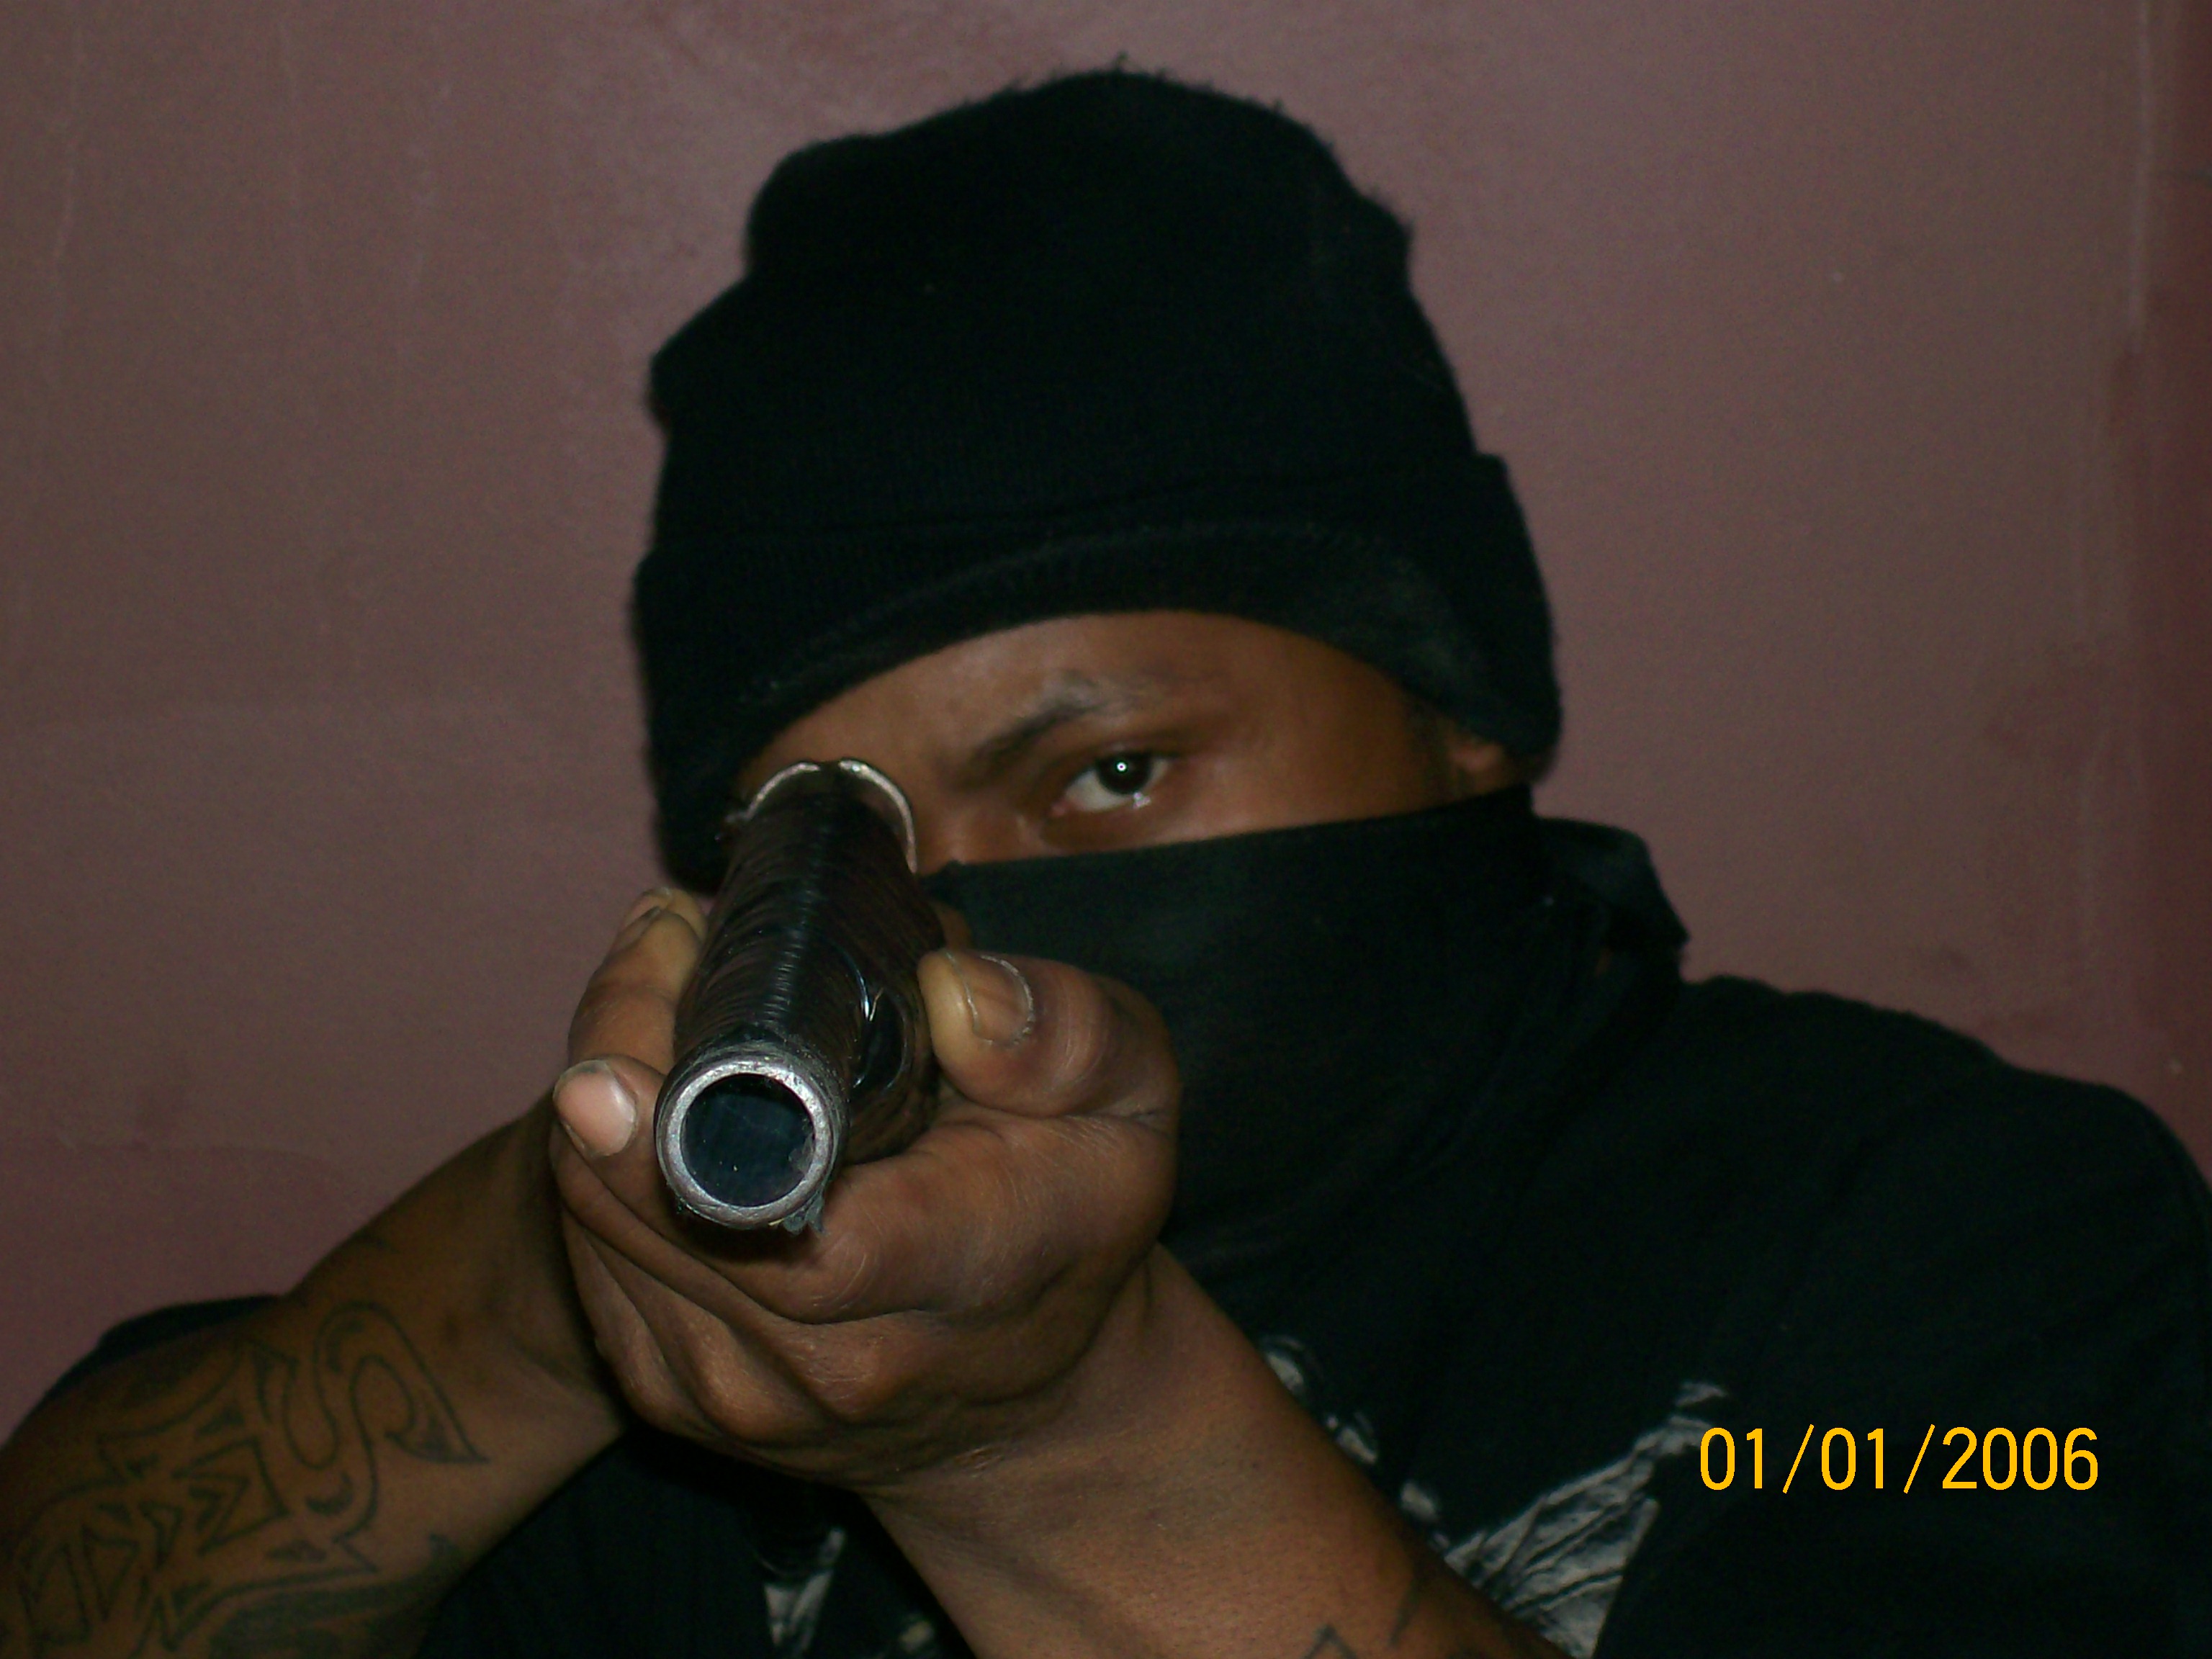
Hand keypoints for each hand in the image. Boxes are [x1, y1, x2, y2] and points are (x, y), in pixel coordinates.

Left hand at [545, 887, 1178, 1495]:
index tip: (645, 1002)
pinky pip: (589, 1254)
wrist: (1030, 1403)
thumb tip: (949, 990)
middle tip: (668, 935)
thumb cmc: (1076, 1216)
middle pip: (652, 1200)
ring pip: (596, 1214)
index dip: (683, 1120)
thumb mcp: (1132, 1099)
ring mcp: (738, 1398)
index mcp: (959, 1274)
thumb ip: (1068, 1033)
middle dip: (630, 1040)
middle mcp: (831, 1364)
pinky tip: (656, 1094)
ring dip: (608, 1088)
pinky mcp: (674, 1402)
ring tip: (665, 992)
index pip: (794, 1232)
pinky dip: (603, 1158)